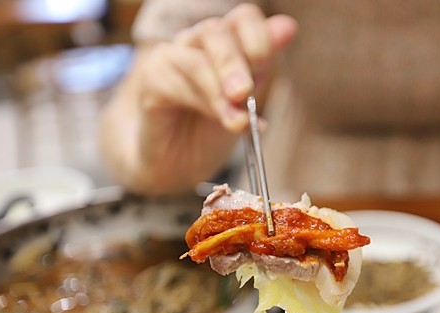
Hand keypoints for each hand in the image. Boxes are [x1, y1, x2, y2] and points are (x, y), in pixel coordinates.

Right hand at [100, 4, 297, 195]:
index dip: (258, 35)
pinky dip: (201, 103)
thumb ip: (262, 68)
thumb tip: (287, 27)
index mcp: (227, 44)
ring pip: (195, 59)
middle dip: (235, 62)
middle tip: (245, 92)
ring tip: (237, 120)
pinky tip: (218, 120)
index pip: (243, 19)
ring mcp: (172, 59)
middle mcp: (198, 44)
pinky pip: (173, 82)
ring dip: (219, 90)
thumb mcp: (247, 101)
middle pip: (216, 32)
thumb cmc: (211, 131)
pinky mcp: (152, 81)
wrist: (178, 166)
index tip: (264, 62)